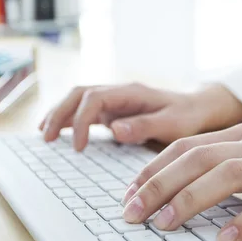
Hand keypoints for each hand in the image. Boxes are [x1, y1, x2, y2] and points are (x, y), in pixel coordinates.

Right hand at [39, 83, 241, 149]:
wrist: (198, 109)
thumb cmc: (187, 116)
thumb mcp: (172, 124)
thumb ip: (145, 126)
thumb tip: (115, 129)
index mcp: (131, 92)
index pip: (94, 98)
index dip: (82, 121)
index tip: (79, 148)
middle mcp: (119, 93)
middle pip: (79, 94)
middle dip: (60, 113)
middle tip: (47, 138)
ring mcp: (115, 101)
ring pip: (78, 100)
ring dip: (60, 114)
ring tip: (44, 135)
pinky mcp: (114, 111)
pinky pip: (86, 111)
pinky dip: (70, 120)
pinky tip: (58, 134)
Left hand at [121, 123, 241, 240]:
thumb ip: (228, 162)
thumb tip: (184, 187)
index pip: (187, 146)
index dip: (153, 169)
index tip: (128, 193)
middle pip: (199, 158)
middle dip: (159, 185)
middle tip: (131, 212)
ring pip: (229, 176)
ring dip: (191, 200)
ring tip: (165, 224)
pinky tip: (226, 239)